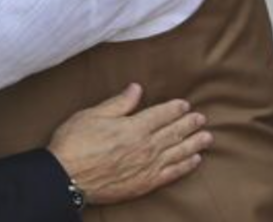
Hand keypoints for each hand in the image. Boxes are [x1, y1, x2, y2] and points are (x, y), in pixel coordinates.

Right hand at [47, 83, 213, 204]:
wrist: (65, 178)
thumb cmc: (74, 144)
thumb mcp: (93, 115)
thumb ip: (119, 103)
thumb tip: (136, 88)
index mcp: (133, 127)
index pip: (161, 114)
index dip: (175, 108)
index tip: (185, 104)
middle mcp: (145, 147)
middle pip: (174, 132)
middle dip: (189, 124)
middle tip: (201, 118)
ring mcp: (147, 167)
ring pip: (178, 152)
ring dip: (194, 144)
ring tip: (207, 137)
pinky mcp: (144, 184)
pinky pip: (171, 174)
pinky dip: (185, 166)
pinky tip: (195, 160)